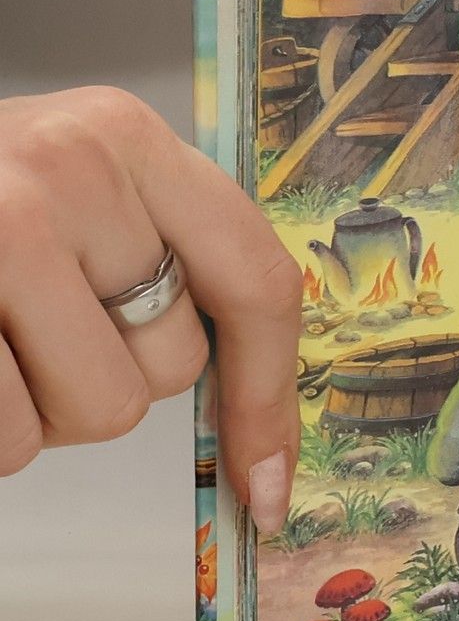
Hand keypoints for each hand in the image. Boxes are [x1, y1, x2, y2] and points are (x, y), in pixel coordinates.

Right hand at [0, 89, 300, 531]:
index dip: (271, 395)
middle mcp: (72, 166)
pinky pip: (8, 439)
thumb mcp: (67, 184)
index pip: (255, 278)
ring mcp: (0, 230)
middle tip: (26, 329)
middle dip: (104, 377)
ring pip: (92, 412)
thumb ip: (156, 252)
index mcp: (126, 136)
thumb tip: (251, 415)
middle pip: (170, 367)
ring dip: (34, 413)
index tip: (269, 484)